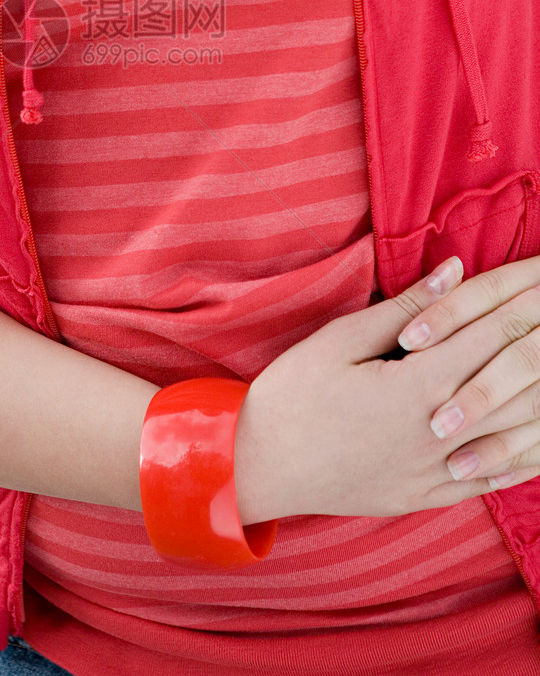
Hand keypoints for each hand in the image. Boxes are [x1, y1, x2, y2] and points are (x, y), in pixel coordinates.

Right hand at [234, 256, 539, 523]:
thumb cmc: (291, 395)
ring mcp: (435, 469)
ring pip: (511, 435)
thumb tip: (455, 272)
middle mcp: (438, 430)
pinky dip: (521, 460)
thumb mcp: (339, 340)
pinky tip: (538, 445)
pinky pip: (489, 481)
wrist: (257, 466)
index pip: (491, 334)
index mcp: (417, 384)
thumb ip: (405, 309)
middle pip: (513, 382)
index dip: (525, 303)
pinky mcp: (424, 496)